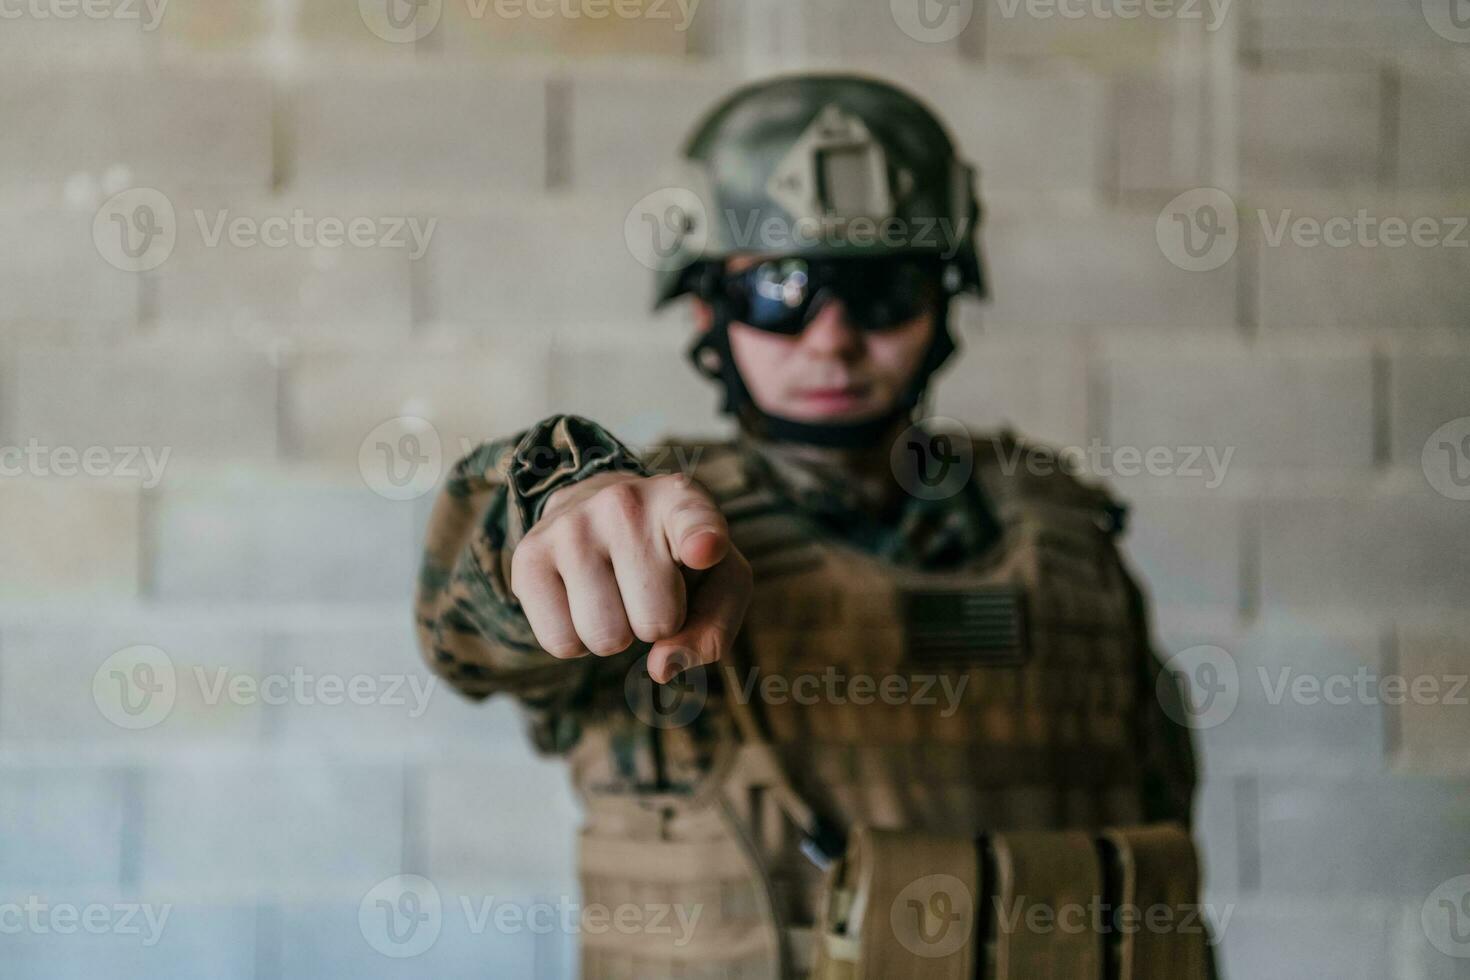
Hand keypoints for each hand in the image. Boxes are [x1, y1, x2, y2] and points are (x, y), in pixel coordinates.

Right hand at [509, 471, 751, 683]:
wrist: (596, 507)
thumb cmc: (671, 555)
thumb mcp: (717, 579)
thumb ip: (714, 626)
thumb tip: (662, 667)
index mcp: (682, 501)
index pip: (695, 523)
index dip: (702, 541)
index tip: (705, 550)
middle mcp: (624, 503)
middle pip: (655, 622)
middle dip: (656, 624)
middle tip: (646, 588)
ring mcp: (572, 526)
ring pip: (605, 638)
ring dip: (616, 634)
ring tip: (614, 591)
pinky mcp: (529, 556)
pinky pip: (561, 643)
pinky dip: (577, 640)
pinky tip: (582, 600)